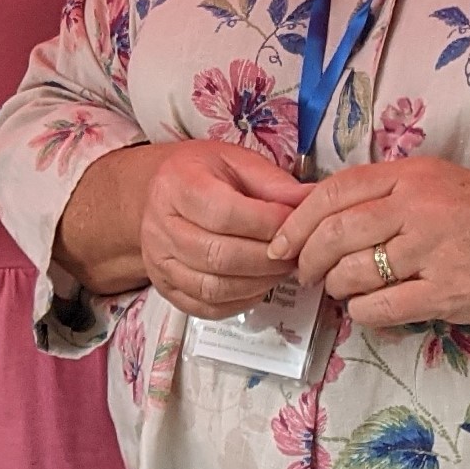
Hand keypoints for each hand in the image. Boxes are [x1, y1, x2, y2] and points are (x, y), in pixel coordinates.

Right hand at [139, 140, 307, 317]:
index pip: (224, 214)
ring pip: (213, 287)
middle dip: (267, 259)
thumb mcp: (236, 161)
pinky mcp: (165, 287)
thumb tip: (310, 201)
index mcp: (177, 185)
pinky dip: (240, 301)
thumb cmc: (202, 175)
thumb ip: (273, 183)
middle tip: (294, 254)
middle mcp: (160, 226)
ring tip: (280, 269)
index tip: (295, 225)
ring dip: (258, 283)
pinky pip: (206, 306)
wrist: (161, 194)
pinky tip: (258, 285)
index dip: (267, 225)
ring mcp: (159, 261)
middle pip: (219, 255)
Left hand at [271, 156, 469, 332]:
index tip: (280, 245)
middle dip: (306, 262)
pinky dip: (364, 313)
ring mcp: (432, 250)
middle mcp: (417, 206)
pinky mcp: (447, 292)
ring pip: (351, 274)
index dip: (295, 223)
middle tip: (304, 277)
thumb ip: (386, 195)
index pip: (332, 193)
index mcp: (410, 175)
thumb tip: (324, 220)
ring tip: (343, 293)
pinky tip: (371, 311)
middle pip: (333, 236)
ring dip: (336, 289)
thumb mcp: (439, 184)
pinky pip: (381, 308)